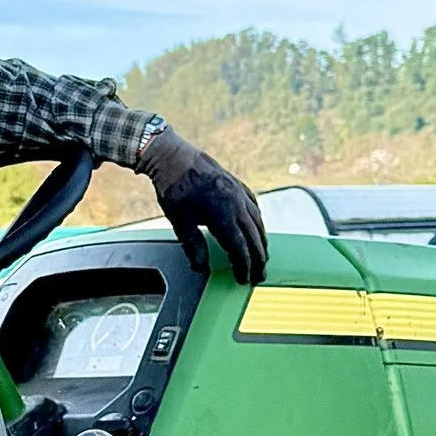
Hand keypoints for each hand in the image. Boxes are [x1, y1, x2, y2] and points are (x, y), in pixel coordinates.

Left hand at [133, 128, 268, 283]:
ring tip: (262, 257)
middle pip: (254, 238)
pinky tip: (257, 228)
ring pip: (257, 222)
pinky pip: (254, 206)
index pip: (240, 248)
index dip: (244, 266)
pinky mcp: (237, 184)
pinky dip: (258, 221)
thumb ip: (193, 245)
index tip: (245, 279)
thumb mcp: (179, 220)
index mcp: (222, 215)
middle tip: (259, 275)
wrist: (173, 155)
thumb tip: (201, 267)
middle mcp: (236, 204)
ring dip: (261, 242)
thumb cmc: (174, 187)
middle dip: (258, 259)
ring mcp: (239, 192)